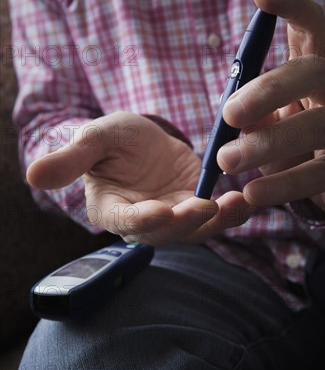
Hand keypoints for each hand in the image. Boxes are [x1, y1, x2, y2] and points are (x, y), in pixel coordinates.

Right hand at [27, 112, 249, 243]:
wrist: (143, 140)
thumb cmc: (114, 139)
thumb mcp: (96, 138)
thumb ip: (71, 158)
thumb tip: (31, 175)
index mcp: (112, 208)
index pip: (124, 220)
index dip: (142, 219)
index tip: (160, 210)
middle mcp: (143, 220)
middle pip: (165, 231)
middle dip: (185, 222)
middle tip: (206, 207)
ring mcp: (172, 216)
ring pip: (194, 229)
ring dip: (217, 220)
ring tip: (237, 204)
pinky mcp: (196, 206)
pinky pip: (215, 215)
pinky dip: (232, 211)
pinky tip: (248, 199)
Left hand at [217, 0, 324, 218]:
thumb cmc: (299, 144)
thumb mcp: (273, 122)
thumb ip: (252, 113)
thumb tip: (229, 112)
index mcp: (316, 73)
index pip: (312, 28)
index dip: (291, 7)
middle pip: (314, 71)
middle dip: (269, 88)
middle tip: (229, 113)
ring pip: (318, 124)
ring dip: (269, 142)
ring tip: (228, 160)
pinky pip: (320, 173)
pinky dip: (283, 185)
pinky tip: (253, 194)